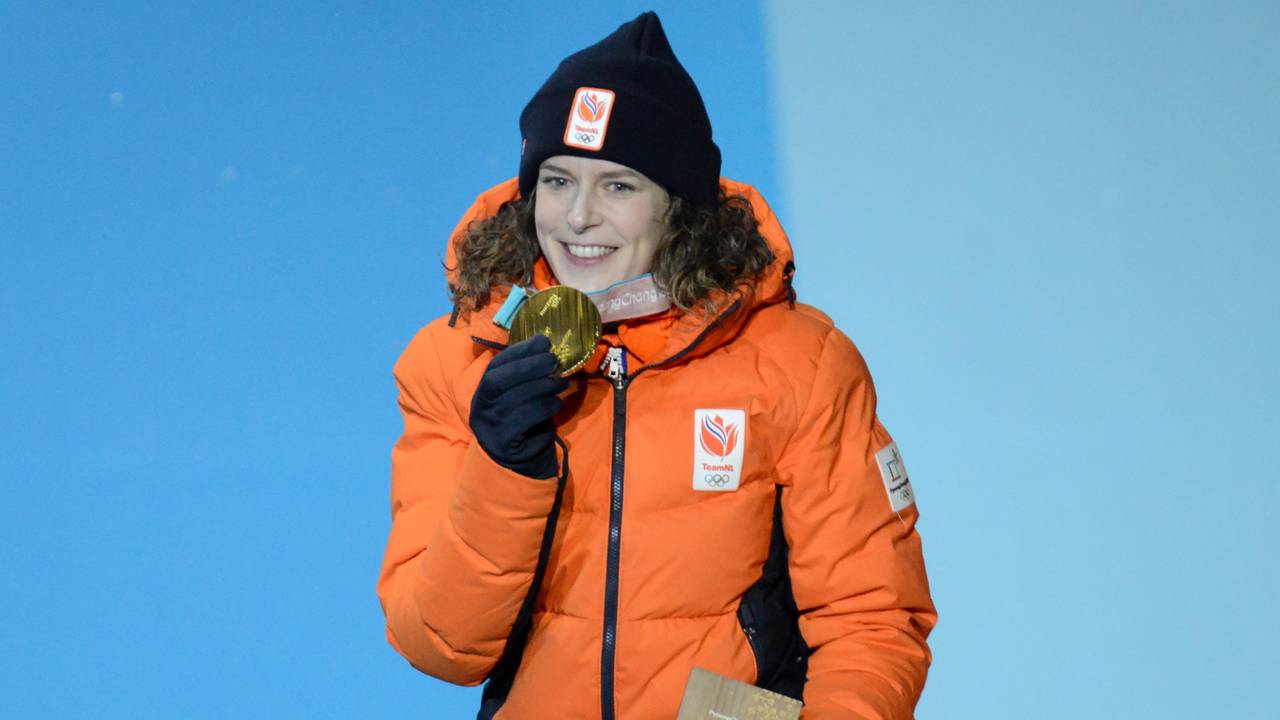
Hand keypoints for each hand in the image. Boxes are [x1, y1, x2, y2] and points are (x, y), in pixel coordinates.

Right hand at [469, 335, 568, 478]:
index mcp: (484, 394)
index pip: (495, 367)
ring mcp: (489, 426)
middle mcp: (481, 408)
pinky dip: (542, 407)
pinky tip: (555, 403)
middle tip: (553, 359)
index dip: (518, 351)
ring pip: (512, 398)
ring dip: (541, 385)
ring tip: (561, 382)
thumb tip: (550, 353)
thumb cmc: (525, 430)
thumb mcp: (524, 401)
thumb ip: (530, 380)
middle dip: (526, 365)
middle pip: (497, 380)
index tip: (542, 341)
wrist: (520, 470)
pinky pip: (523, 419)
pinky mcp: (503, 443)